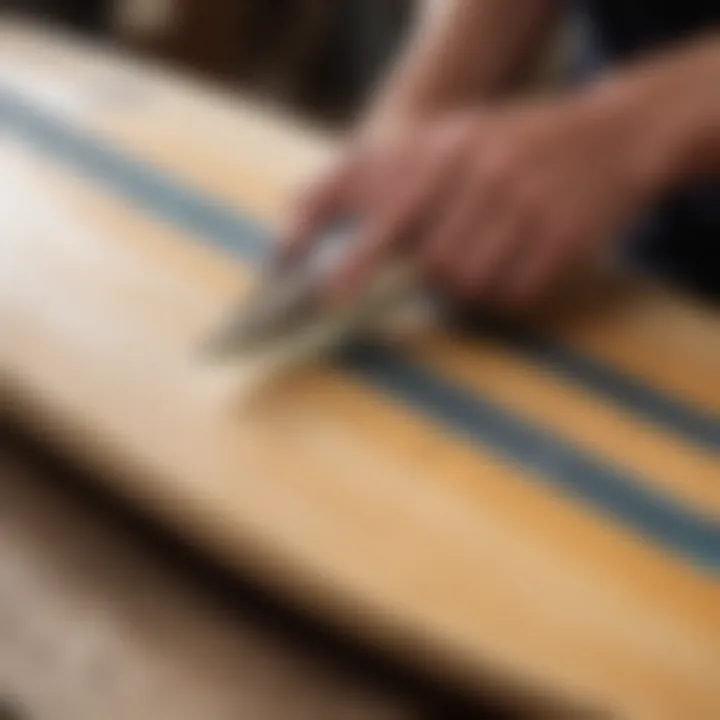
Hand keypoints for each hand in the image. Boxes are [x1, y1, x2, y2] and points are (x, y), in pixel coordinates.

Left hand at [282, 95, 661, 308]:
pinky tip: (517, 262)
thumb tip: (298, 215)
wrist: (612, 131)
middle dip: (424, 280)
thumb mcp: (446, 137)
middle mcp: (481, 169)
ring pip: (468, 283)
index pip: (383, 206)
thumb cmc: (508, 143)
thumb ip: (379, 172)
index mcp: (444, 145)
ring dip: (467, 287)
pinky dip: (505, 292)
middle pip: (429, 261)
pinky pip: (512, 293)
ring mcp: (526, 200)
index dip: (354, 258)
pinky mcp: (564, 233)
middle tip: (427, 278)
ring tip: (485, 255)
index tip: (326, 299)